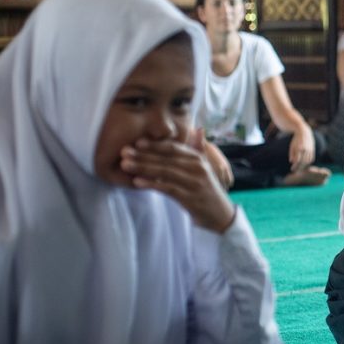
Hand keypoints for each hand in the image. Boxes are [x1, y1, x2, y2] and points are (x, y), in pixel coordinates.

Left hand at [121, 130, 236, 232]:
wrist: (220, 213)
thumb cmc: (206, 189)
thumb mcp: (205, 167)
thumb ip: (198, 149)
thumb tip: (199, 129)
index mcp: (198, 158)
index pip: (174, 148)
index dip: (155, 145)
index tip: (137, 142)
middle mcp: (197, 168)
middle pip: (166, 159)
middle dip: (143, 155)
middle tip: (123, 152)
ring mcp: (194, 183)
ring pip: (165, 172)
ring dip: (143, 168)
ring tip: (125, 165)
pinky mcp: (190, 198)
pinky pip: (168, 189)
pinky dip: (152, 184)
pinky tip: (137, 182)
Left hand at [288, 125, 315, 170]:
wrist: (304, 132)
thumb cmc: (296, 140)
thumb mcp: (292, 146)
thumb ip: (291, 154)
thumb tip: (291, 161)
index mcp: (299, 148)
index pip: (297, 160)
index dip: (295, 166)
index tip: (292, 169)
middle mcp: (305, 149)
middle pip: (303, 162)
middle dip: (299, 167)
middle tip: (295, 171)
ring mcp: (310, 149)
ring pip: (307, 161)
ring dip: (304, 166)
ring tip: (299, 168)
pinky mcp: (313, 149)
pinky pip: (311, 158)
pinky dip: (308, 162)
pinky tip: (304, 164)